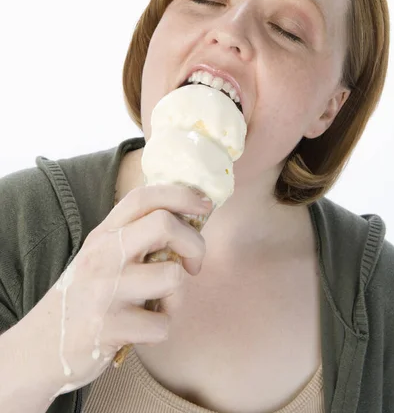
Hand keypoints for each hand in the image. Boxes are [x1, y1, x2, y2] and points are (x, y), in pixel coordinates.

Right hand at [20, 184, 210, 399]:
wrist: (42, 345)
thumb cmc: (86, 295)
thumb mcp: (102, 254)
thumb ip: (134, 235)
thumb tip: (186, 218)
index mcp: (104, 233)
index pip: (145, 196)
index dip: (182, 195)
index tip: (205, 206)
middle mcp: (104, 254)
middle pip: (164, 224)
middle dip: (194, 243)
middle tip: (194, 264)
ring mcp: (105, 289)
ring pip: (171, 277)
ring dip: (177, 296)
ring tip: (159, 304)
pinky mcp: (109, 326)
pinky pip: (162, 324)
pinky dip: (161, 329)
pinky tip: (142, 329)